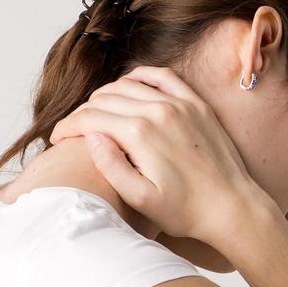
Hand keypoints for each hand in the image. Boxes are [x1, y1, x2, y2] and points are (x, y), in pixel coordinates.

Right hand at [48, 65, 276, 249]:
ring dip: (105, 96)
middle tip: (72, 130)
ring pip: (128, 85)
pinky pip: (162, 76)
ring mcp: (179, 103)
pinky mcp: (196, 104)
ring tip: (95, 114)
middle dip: (81, 113)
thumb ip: (110, 165)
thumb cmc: (185, 210)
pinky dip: (140, 76)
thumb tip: (90, 136)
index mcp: (140, 134)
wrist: (231, 206)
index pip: (89, 119)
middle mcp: (158, 110)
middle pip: (104, 99)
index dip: (66, 128)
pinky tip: (129, 85)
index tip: (56, 140)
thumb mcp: (140, 198)